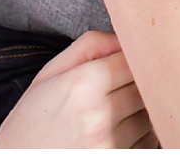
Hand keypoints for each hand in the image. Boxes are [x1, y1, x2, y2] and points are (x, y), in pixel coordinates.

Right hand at [0, 30, 155, 147]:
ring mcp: (109, 144)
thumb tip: (124, 36)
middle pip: (146, 86)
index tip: (122, 64)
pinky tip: (115, 134)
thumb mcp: (49, 75)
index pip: (132, 58)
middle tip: (116, 88)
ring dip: (139, 110)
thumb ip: (90, 46)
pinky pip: (148, 142)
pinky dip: (139, 135)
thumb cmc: (30, 123)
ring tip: (111, 113)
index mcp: (82, 84)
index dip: (131, 58)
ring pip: (149, 114)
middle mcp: (99, 115)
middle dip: (136, 83)